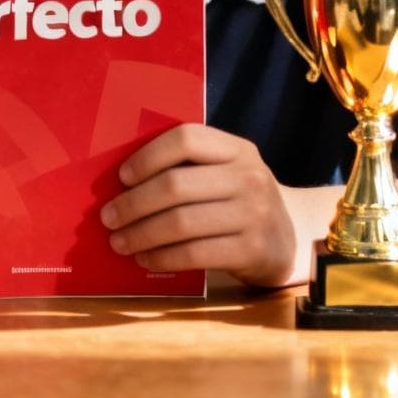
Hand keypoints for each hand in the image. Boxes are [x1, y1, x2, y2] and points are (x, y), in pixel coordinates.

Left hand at [99, 123, 294, 286]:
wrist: (289, 239)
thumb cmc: (240, 201)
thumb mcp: (227, 172)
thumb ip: (190, 167)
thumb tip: (123, 179)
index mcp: (237, 149)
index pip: (187, 138)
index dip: (149, 156)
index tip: (122, 176)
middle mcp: (248, 177)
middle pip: (176, 185)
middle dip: (133, 203)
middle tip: (107, 216)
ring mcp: (253, 214)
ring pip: (180, 222)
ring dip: (140, 234)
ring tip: (118, 241)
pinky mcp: (251, 250)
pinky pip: (194, 253)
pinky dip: (161, 257)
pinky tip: (145, 258)